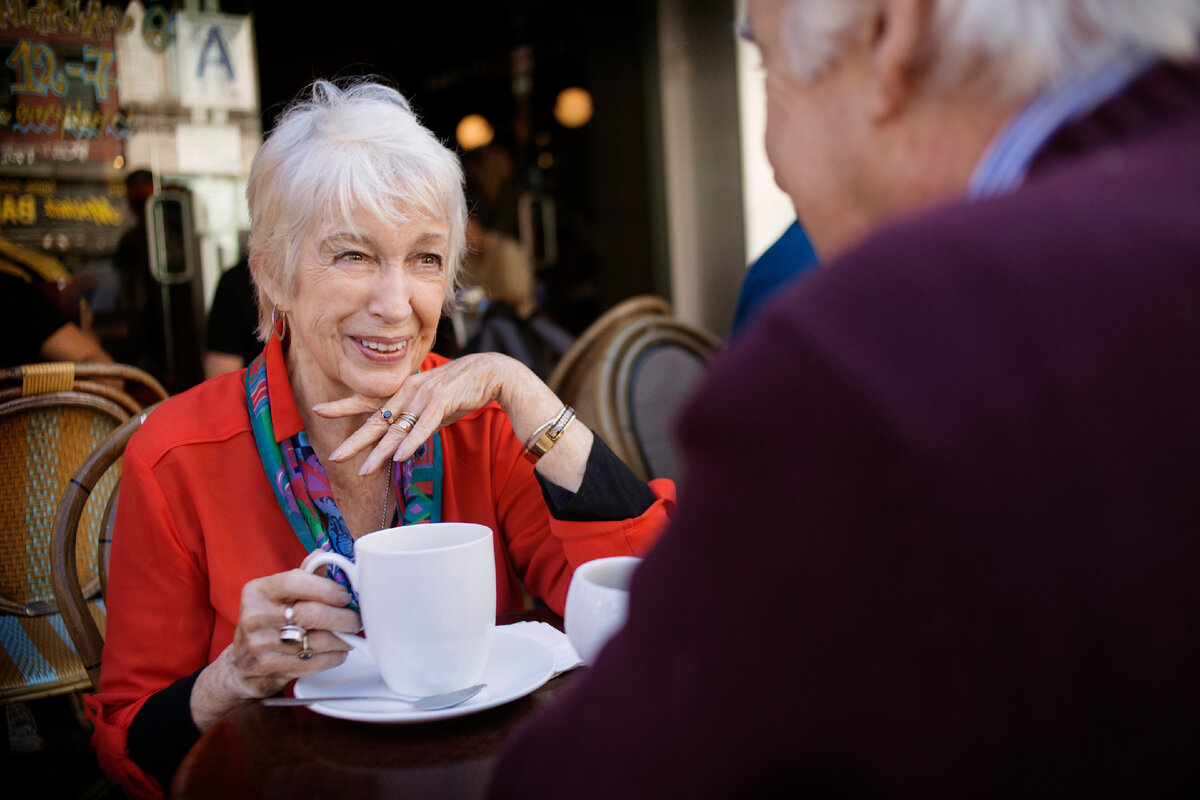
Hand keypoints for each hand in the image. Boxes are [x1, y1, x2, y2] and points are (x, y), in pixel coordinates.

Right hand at [190, 568, 359, 729]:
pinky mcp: (271, 667)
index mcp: (258, 591)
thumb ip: (303, 576)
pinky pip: (314, 662)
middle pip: (311, 614)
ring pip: (317, 641)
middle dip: (343, 618)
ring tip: (349, 636)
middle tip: (355, 620)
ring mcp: (261, 644)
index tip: (345, 596)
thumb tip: (325, 554)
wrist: (243, 665)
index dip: (326, 588)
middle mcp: (256, 616)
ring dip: (342, 640)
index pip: (295, 581)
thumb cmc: (267, 622)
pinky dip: (334, 657)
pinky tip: (338, 652)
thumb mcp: (277, 595)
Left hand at [316, 353, 520, 473]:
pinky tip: (399, 457)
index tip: (318, 409)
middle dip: (355, 441)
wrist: (489, 372)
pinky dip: (411, 443)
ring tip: (364, 470)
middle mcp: (408, 392)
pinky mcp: (442, 403)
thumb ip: (415, 419)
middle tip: (335, 457)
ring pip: (397, 430)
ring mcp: (424, 397)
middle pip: (376, 421)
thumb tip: (403, 440)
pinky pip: (423, 427)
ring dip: (380, 452)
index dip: (343, 406)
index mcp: (403, 391)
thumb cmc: (461, 390)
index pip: (368, 400)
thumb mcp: (431, 404)